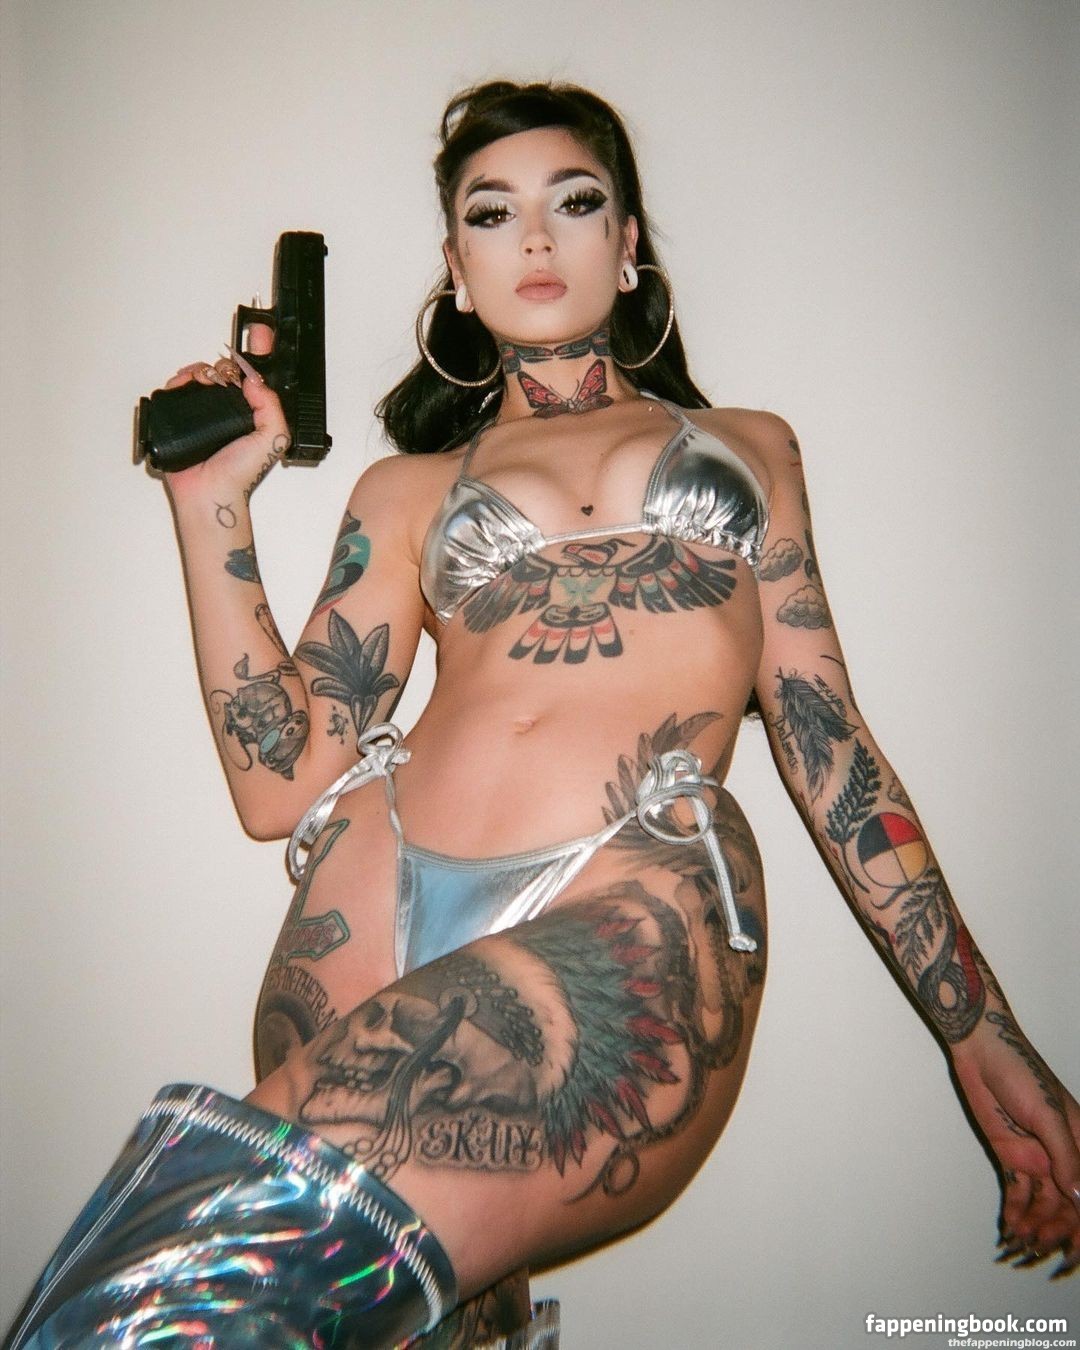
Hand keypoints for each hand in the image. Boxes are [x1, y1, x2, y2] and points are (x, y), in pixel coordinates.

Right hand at [158, 323, 288, 504]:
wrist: (209, 493)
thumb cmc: (239, 474)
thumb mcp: (273, 438)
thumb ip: (271, 406)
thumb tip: (254, 379)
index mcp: (253, 414)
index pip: (256, 377)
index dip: (258, 354)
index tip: (260, 332)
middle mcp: (230, 411)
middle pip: (226, 371)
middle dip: (225, 364)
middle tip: (223, 374)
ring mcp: (206, 413)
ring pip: (202, 376)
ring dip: (202, 370)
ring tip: (202, 380)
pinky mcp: (183, 416)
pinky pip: (179, 388)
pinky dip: (180, 380)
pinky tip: (184, 383)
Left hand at [951, 1016, 1079, 1276]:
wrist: (982, 1051)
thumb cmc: (1021, 1072)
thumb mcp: (1048, 1114)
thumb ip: (1065, 1156)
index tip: (1076, 1251)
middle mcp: (1063, 1156)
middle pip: (1067, 1203)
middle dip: (1058, 1230)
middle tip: (1042, 1250)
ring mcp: (1037, 1157)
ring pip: (1043, 1203)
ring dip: (1035, 1224)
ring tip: (1023, 1244)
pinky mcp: (1011, 1155)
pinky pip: (1018, 1191)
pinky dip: (1015, 1210)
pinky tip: (1010, 1227)